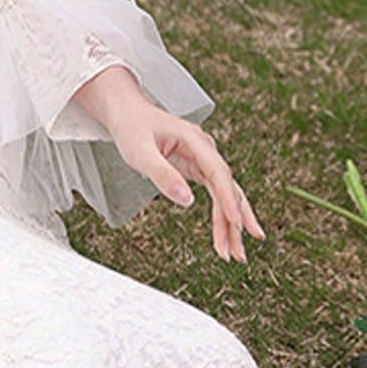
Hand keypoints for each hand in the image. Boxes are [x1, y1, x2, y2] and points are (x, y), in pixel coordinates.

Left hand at [76, 67, 265, 261]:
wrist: (127, 113)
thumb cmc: (132, 129)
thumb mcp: (140, 153)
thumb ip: (162, 175)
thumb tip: (188, 201)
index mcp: (195, 141)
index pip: (218, 173)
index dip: (228, 200)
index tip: (235, 224)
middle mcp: (206, 150)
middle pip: (228, 188)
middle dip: (235, 221)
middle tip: (239, 253)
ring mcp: (204, 160)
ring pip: (225, 194)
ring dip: (230, 224)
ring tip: (235, 254)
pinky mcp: (198, 169)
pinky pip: (216, 194)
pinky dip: (221, 215)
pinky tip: (226, 233)